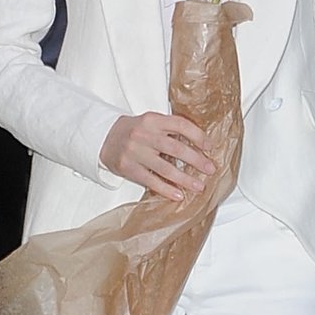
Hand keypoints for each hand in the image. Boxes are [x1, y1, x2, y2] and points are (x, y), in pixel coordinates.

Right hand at [100, 111, 215, 199]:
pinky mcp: (128, 167)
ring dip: (184, 179)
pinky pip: (150, 180)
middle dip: (196, 160)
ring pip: (164, 168)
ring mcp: (135, 152)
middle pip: (175, 148)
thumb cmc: (135, 131)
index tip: (209, 146)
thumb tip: (200, 146)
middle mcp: (143, 134)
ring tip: (198, 186)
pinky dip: (166, 189)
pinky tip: (178, 194)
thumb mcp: (151, 123)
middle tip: (209, 169)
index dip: (197, 135)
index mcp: (153, 120)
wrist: (105, 137)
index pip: (180, 125)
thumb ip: (170, 130)